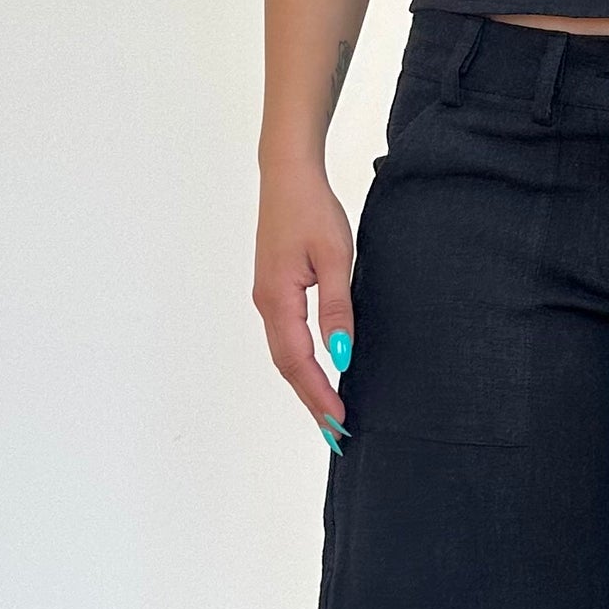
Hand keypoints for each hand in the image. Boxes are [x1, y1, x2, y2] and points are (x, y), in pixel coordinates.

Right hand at [253, 154, 353, 445]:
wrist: (287, 175)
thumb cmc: (312, 210)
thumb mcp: (335, 258)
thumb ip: (338, 308)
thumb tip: (341, 354)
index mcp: (278, 299)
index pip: (298, 361)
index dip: (319, 394)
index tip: (338, 422)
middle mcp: (267, 303)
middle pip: (287, 366)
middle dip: (311, 400)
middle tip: (335, 433)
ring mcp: (267, 297)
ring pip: (284, 354)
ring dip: (306, 385)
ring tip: (329, 412)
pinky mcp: (274, 290)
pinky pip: (285, 338)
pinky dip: (301, 363)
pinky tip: (319, 373)